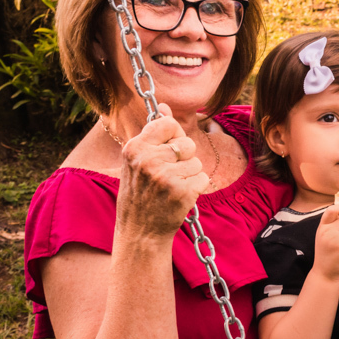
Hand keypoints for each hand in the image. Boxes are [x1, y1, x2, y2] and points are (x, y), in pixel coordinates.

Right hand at [114, 103, 210, 239]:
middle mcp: (148, 160)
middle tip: (168, 175)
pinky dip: (196, 188)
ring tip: (172, 187)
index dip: (174, 136)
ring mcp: (165, 177)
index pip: (168, 122)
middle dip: (184, 158)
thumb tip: (165, 106)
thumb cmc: (140, 194)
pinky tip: (180, 197)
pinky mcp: (182, 192)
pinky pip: (203, 178)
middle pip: (187, 143)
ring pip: (197, 161)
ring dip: (190, 175)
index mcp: (134, 148)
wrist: (140, 232)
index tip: (167, 151)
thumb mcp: (137, 161)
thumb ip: (153, 134)